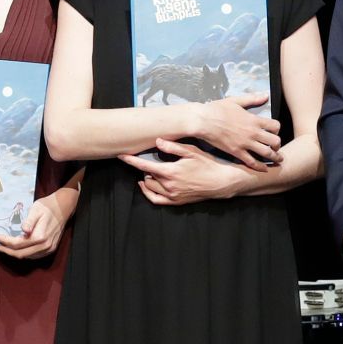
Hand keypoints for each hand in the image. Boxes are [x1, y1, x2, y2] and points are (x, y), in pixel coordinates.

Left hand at [0, 194, 69, 259]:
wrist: (63, 208)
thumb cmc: (47, 207)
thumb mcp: (36, 210)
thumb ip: (29, 221)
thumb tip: (23, 230)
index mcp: (40, 236)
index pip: (17, 244)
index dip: (5, 242)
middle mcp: (45, 245)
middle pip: (20, 254)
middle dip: (6, 251)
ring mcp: (48, 249)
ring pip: (27, 257)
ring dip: (14, 253)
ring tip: (4, 247)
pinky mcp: (50, 249)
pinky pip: (34, 256)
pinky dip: (23, 253)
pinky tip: (17, 248)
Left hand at [119, 139, 243, 206]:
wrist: (221, 182)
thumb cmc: (208, 164)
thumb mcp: (191, 151)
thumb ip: (173, 147)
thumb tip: (157, 141)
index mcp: (170, 172)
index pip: (144, 166)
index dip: (131, 160)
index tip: (121, 156)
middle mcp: (168, 186)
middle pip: (146, 176)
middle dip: (144, 168)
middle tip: (147, 159)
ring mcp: (172, 195)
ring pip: (150, 187)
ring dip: (147, 179)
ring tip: (151, 170)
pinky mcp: (176, 202)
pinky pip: (156, 200)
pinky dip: (148, 193)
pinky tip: (146, 185)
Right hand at [190, 94, 280, 170]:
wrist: (203, 121)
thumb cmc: (217, 109)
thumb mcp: (236, 101)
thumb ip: (252, 99)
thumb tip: (265, 95)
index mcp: (254, 119)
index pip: (275, 126)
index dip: (277, 130)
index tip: (273, 132)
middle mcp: (253, 132)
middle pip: (275, 141)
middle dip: (277, 145)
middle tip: (276, 147)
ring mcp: (245, 143)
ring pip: (267, 153)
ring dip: (274, 157)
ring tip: (277, 160)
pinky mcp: (236, 152)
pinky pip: (252, 162)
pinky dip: (260, 167)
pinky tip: (264, 169)